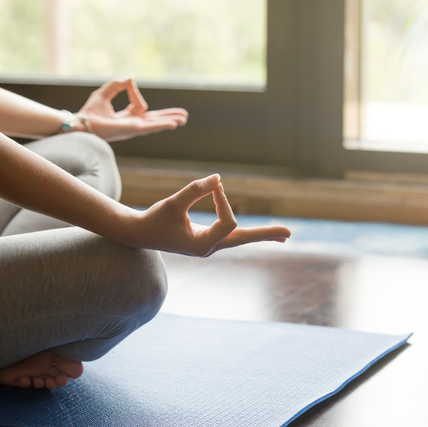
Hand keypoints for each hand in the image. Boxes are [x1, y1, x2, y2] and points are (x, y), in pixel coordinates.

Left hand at [79, 77, 187, 141]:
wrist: (83, 123)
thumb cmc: (89, 112)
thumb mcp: (104, 92)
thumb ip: (118, 84)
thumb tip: (131, 77)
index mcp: (126, 118)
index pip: (139, 105)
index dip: (135, 92)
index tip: (129, 83)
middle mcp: (132, 125)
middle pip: (154, 120)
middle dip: (168, 117)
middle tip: (183, 116)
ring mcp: (134, 128)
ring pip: (156, 123)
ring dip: (170, 120)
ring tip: (184, 119)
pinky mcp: (133, 129)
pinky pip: (151, 126)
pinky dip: (163, 124)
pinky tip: (174, 124)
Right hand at [136, 174, 290, 256]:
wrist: (138, 234)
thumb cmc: (153, 219)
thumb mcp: (172, 203)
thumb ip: (194, 190)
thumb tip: (218, 178)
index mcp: (202, 245)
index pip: (227, 221)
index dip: (224, 201)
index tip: (215, 186)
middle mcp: (209, 248)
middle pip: (243, 239)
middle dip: (265, 234)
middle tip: (289, 234)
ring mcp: (209, 246)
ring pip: (240, 239)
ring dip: (261, 235)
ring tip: (284, 235)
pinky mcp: (206, 240)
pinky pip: (231, 235)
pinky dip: (247, 232)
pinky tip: (262, 233)